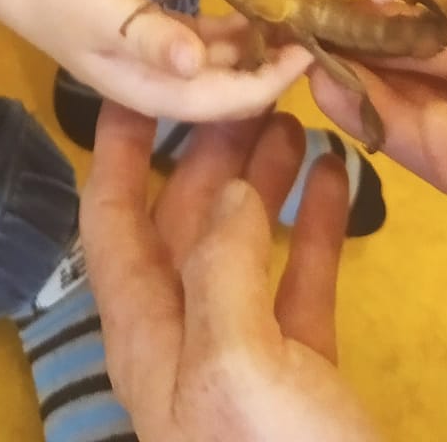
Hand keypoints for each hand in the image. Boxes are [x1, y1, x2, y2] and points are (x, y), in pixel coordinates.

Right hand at [14, 0, 311, 123]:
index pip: (228, 101)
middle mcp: (166, 91)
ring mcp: (165, 70)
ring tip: (299, 17)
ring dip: (261, 49)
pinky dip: (236, 33)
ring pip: (226, 69)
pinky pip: (210, 47)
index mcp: (156, 95)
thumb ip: (152, 39)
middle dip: (276, 68)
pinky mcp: (163, 45)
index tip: (310, 52)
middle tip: (317, 33)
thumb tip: (196, 62)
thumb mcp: (108, 16)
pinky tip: (262, 10)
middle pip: (234, 91)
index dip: (272, 81)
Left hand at [82, 105, 383, 441]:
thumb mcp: (233, 364)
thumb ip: (223, 271)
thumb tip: (232, 193)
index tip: (140, 77)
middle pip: (182, 219)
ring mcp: (246, 353)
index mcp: (147, 333)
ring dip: (263, 177)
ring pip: (244, 243)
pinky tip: (335, 174)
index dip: (118, 148)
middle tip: (246, 84)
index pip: (111, 220)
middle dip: (208, 149)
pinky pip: (299, 279)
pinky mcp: (303, 369)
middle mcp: (185, 334)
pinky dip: (313, 223)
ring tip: (292, 116)